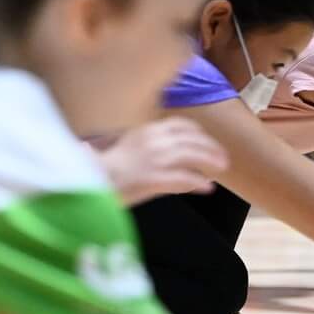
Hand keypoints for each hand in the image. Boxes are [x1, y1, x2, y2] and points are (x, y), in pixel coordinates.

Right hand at [98, 117, 226, 204]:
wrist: (89, 179)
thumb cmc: (105, 167)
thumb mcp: (128, 146)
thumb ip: (149, 144)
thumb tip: (170, 151)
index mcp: (147, 130)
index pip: (182, 125)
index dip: (199, 133)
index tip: (208, 141)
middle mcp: (154, 140)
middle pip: (192, 139)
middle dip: (211, 148)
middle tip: (223, 158)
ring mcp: (155, 159)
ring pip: (192, 155)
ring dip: (210, 161)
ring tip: (220, 169)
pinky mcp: (153, 178)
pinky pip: (183, 179)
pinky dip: (197, 182)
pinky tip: (207, 188)